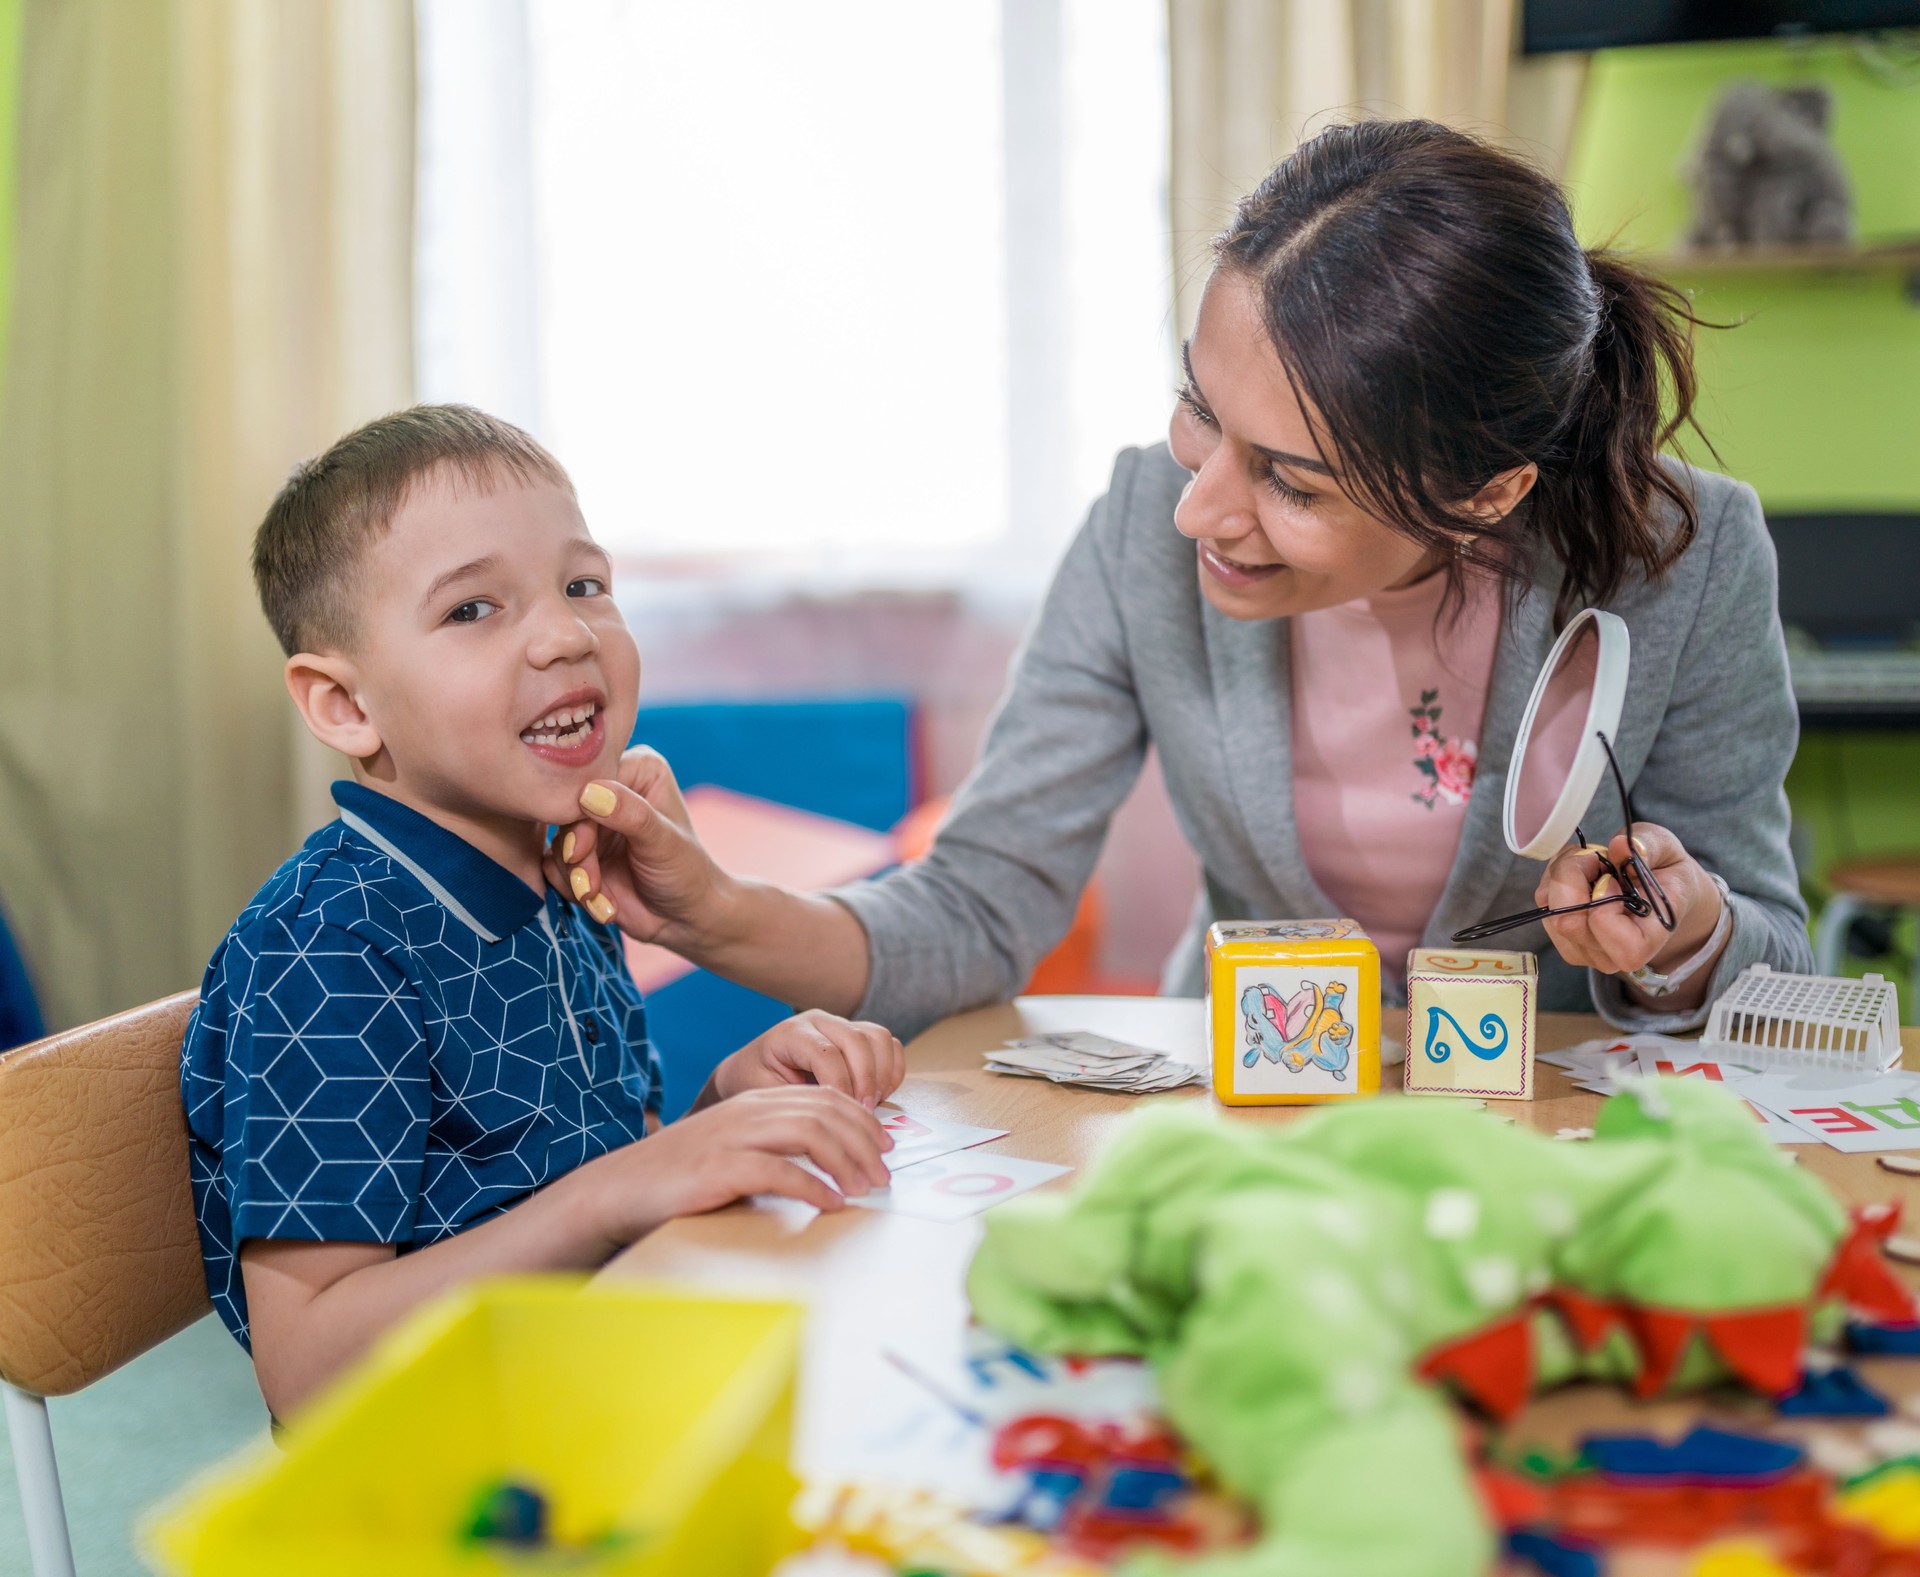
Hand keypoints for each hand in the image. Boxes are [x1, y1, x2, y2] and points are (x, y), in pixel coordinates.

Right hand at [544, 747, 728, 948]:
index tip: (581, 850)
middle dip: (577, 857)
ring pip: (557, 844)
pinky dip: (572, 890)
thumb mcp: (663, 842)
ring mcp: (593, 824)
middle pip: (568, 814)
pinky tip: (602, 904)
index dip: (578, 814)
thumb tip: (589, 793)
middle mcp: (612, 791)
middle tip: (590, 887)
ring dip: (576, 879)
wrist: (683, 918)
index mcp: (639, 771)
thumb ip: (631, 815)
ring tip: (601, 900)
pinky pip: (553, 866)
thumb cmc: (686, 873)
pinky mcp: (580, 854)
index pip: (592, 777)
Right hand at [580, 1085, 893, 1243]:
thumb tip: (828, 1166)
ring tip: (866, 1190)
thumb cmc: (681, 1176)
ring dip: (848, 1163)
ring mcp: (734, 1136)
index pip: (826, 1097)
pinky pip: (781, 1172)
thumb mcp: (734, 1148)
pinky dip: (814, 1187)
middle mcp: (749, 1110)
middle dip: (865, 1142)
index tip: (885, 1148)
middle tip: (885, 1175)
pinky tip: (831, 1204)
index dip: (863, 1121)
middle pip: (827, 1112)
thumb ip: (775, 1146)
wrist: (619, 1189)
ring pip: (811, 1135)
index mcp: (755, 1100)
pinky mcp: (721, 1167)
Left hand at [712, 1010, 905, 1108]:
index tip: (843, 1112)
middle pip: (858, 1040)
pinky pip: (888, 1044)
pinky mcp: (856, 1033)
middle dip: (866, 1081)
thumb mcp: (765, 1094)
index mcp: (791, 1033)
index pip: (827, 1054)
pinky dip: (891, 1070)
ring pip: (878, 1037)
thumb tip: (832, 1115)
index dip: (841, 1086)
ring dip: (882, 1074)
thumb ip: (797, 1101)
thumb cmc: (755, 1083)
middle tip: (863, 1111)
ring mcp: (839, 1024)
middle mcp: (818, 1021)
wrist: (750, 1070)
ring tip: (870, 1102)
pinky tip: (877, 1093)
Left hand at [1536, 821, 1724, 976]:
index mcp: (1649, 941)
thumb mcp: (1668, 850)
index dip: (1606, 903)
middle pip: (1568, 922)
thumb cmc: (1665, 873)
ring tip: (1589, 860)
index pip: (1622, 945)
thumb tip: (1618, 847)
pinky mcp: (1563, 938)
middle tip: (1593, 856)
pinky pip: (1543, 905)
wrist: (1659, 890)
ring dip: (1561, 875)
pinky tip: (1576, 870)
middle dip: (1572, 876)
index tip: (1612, 876)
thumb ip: (1649, 847)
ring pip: (1550, 911)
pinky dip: (1552, 879)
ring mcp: (1584, 951)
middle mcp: (1613, 955)